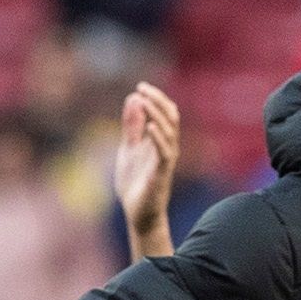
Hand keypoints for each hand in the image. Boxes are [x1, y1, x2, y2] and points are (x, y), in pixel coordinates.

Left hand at [115, 82, 181, 260]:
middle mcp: (167, 147)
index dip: (156, 98)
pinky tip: (151, 126)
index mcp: (159, 141)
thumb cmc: (136, 182)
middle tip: (143, 88)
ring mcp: (166, 161)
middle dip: (158, 100)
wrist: (138, 213)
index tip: (140, 86)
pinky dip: (159, 138)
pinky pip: (165, 153)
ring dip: (157, 115)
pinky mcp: (161, 174)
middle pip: (171, 117)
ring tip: (144, 101)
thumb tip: (134, 99)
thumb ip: (132, 126)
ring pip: (170, 132)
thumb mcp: (129, 148)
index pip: (165, 113)